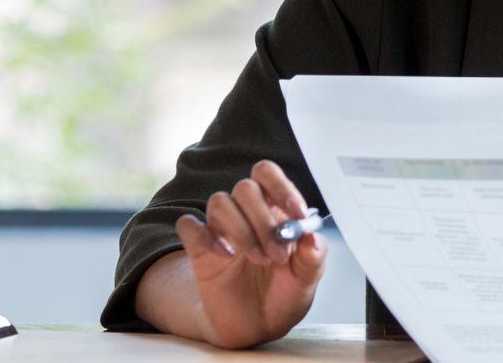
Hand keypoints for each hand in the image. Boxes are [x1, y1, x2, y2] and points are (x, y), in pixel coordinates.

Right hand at [172, 159, 327, 347]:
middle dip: (264, 219)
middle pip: (245, 188)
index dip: (282, 187)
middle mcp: (246, 213)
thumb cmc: (284, 295)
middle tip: (278, 254)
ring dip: (241, 230)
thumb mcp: (307, 280)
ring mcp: (221, 229)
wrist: (258, 327)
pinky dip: (206, 236)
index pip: (268, 175)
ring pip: (219, 202)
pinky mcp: (199, 249)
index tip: (296, 214)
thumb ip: (314, 256)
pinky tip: (226, 255)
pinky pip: (188, 225)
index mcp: (275, 209)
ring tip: (259, 260)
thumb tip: (311, 235)